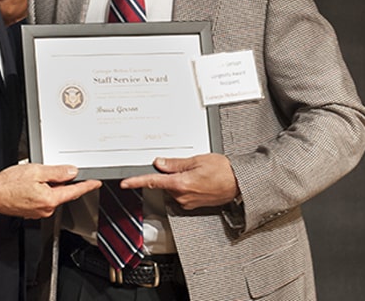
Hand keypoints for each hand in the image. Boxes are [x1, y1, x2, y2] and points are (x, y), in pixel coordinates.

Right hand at [0, 164, 100, 218]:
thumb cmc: (8, 185)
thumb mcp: (35, 171)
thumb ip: (56, 172)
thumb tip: (71, 172)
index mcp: (50, 199)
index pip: (75, 191)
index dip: (87, 185)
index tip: (95, 182)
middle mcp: (46, 209)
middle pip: (63, 192)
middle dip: (61, 181)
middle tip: (50, 171)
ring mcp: (38, 212)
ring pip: (52, 195)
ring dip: (49, 186)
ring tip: (34, 177)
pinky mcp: (31, 211)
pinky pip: (43, 199)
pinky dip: (42, 191)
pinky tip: (31, 184)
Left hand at [120, 153, 238, 209]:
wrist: (239, 183)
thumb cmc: (223, 171)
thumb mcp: (197, 160)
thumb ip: (175, 163)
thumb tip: (160, 163)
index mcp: (180, 184)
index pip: (153, 182)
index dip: (136, 182)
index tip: (125, 183)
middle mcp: (182, 196)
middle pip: (165, 183)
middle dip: (171, 173)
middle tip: (188, 166)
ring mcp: (188, 202)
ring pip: (174, 188)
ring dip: (180, 179)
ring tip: (199, 173)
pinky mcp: (193, 205)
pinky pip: (182, 193)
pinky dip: (186, 186)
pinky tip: (199, 180)